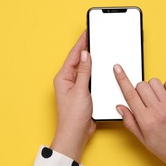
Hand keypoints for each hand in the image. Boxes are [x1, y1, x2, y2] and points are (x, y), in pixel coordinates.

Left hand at [51, 31, 95, 161]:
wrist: (76, 133)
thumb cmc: (73, 116)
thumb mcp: (81, 91)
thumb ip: (85, 72)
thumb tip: (86, 55)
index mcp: (63, 77)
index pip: (74, 55)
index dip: (82, 42)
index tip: (88, 32)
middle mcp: (68, 80)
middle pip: (79, 60)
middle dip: (87, 48)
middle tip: (94, 36)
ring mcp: (76, 87)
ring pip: (85, 69)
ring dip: (92, 60)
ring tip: (99, 48)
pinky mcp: (83, 93)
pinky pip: (90, 78)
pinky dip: (95, 72)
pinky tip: (101, 68)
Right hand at [113, 64, 165, 165]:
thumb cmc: (164, 147)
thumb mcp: (142, 138)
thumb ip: (129, 121)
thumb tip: (120, 107)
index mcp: (145, 120)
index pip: (130, 94)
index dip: (122, 79)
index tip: (117, 68)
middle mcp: (157, 110)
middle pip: (141, 86)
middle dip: (139, 90)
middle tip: (144, 101)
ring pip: (154, 82)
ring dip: (152, 88)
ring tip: (156, 100)